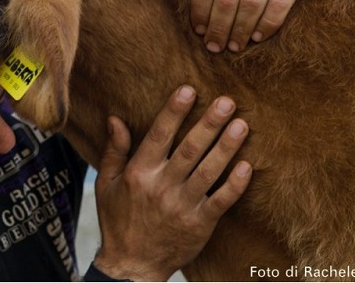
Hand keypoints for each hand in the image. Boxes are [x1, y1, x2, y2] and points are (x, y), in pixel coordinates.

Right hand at [92, 86, 250, 280]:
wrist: (132, 265)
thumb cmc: (118, 220)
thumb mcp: (107, 184)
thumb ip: (114, 150)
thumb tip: (115, 118)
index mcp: (139, 173)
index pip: (158, 135)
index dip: (173, 112)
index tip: (188, 90)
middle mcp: (162, 187)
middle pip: (189, 149)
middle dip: (209, 123)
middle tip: (227, 101)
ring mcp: (183, 206)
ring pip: (209, 171)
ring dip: (226, 147)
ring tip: (241, 125)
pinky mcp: (200, 224)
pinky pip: (221, 201)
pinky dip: (235, 184)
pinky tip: (247, 166)